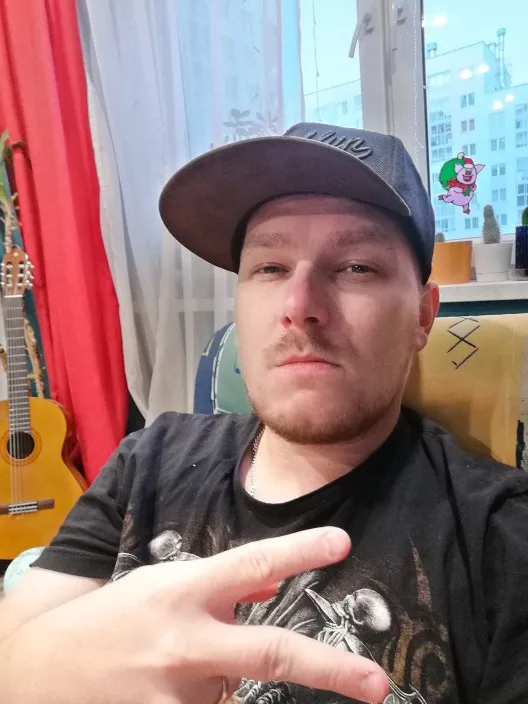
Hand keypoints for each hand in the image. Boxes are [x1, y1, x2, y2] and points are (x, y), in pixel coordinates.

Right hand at [3, 528, 388, 703]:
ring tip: (171, 665)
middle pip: (270, 652)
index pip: (251, 563)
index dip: (299, 551)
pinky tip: (167, 683)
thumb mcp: (166, 584)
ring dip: (219, 674)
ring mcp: (175, 691)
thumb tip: (274, 582)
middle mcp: (185, 640)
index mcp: (184, 590)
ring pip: (233, 687)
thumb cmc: (115, 615)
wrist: (45, 666)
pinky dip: (203, 695)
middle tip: (377, 684)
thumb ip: (223, 585)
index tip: (341, 543)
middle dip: (330, 669)